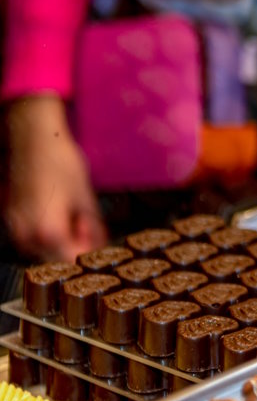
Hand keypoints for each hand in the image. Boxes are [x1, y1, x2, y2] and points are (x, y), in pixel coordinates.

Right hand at [4, 96, 105, 260]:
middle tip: (86, 224)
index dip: (88, 254)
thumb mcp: (87, 199)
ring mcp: (14, 227)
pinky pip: (32, 237)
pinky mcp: (11, 218)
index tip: (97, 243)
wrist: (35, 139)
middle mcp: (25, 234)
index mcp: (47, 232)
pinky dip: (48, 232)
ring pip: (43, 249)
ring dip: (62, 240)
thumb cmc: (61, 164)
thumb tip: (101, 245)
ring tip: (73, 217)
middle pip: (56, 258)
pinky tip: (59, 213)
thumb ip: (94, 228)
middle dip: (76, 247)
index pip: (70, 261)